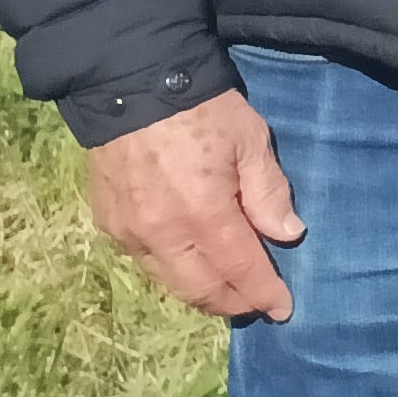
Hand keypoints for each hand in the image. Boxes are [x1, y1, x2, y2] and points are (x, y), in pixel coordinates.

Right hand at [82, 89, 304, 320]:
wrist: (133, 87)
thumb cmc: (204, 110)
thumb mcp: (251, 141)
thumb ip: (268, 192)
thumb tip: (288, 234)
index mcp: (203, 213)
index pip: (240, 268)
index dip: (263, 292)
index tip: (283, 309)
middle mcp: (162, 233)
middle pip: (200, 288)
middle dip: (231, 302)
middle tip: (256, 305)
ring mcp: (130, 232)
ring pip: (169, 282)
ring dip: (200, 293)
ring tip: (227, 293)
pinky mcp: (109, 224)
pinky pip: (145, 263)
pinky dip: (171, 272)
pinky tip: (190, 266)